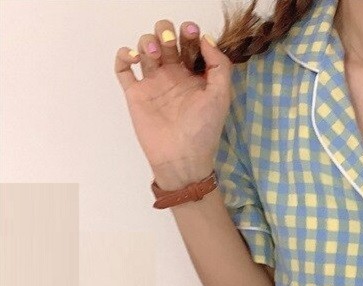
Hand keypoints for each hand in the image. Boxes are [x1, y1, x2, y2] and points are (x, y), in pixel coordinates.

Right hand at [114, 19, 232, 187]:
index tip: (190, 31)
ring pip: (144, 48)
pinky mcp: (135, 93)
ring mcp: (153, 83)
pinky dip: (124, 55)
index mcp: (193, 75)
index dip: (188, 32)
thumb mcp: (221, 96)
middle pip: (164, 39)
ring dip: (147, 42)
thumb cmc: (204, 130)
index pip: (188, 43)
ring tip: (155, 55)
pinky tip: (133, 58)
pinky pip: (123, 68)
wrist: (182, 157)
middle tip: (170, 43)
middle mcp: (172, 75)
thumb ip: (219, 66)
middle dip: (165, 32)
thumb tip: (205, 39)